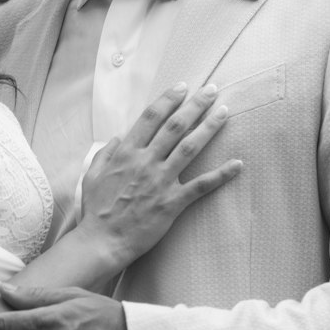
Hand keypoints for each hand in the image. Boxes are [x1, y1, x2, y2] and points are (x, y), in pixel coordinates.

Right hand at [79, 82, 242, 266]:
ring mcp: (160, 181)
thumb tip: (117, 139)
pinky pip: (201, 186)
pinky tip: (237, 164)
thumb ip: (105, 154)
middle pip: (175, 126)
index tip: (182, 88)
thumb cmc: (96, 211)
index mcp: (126, 153)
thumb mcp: (92, 176)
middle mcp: (146, 162)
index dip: (168, 100)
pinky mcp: (172, 202)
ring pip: (190, 147)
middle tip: (212, 90)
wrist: (103, 241)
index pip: (151, 118)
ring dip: (209, 127)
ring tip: (224, 112)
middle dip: (195, 105)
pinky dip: (221, 175)